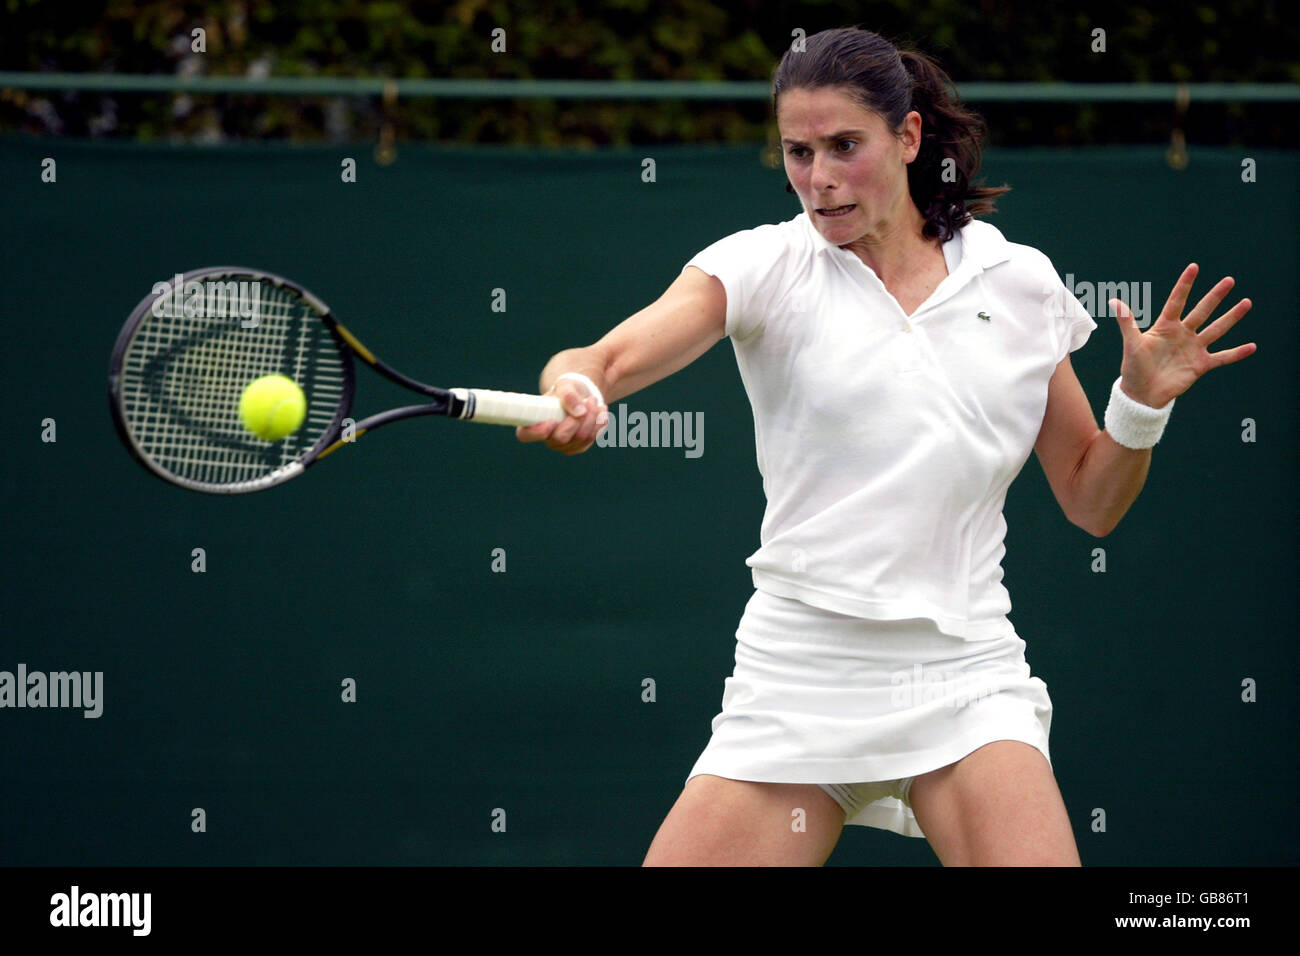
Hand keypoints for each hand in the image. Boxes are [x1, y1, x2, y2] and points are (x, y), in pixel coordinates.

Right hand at [515, 377, 607, 454]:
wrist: (580, 396)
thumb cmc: (567, 390)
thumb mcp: (566, 385)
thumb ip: (568, 395)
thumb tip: (579, 412)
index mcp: (533, 422)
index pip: (525, 435)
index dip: (537, 432)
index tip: (552, 421)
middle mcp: (546, 438)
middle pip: (561, 438)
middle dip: (578, 420)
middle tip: (589, 400)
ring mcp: (563, 445)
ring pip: (580, 439)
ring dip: (592, 418)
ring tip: (595, 401)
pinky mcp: (578, 446)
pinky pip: (591, 439)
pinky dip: (599, 424)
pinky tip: (601, 411)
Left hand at [1109, 263, 1255, 408]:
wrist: (1142, 394)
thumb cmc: (1134, 368)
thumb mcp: (1132, 343)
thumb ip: (1127, 322)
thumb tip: (1114, 301)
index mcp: (1165, 326)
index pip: (1177, 301)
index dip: (1185, 285)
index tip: (1194, 267)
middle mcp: (1183, 334)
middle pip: (1202, 311)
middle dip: (1215, 296)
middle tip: (1229, 280)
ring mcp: (1193, 348)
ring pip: (1216, 329)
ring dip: (1231, 317)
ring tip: (1246, 302)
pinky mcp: (1200, 365)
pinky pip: (1222, 357)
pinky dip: (1236, 353)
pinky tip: (1252, 346)